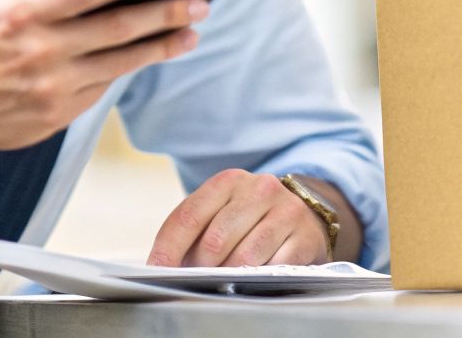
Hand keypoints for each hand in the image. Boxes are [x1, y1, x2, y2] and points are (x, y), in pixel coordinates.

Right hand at [0, 0, 206, 162]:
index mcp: (23, 14)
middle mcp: (41, 51)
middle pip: (117, 28)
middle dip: (165, 13)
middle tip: (199, 3)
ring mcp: (53, 87)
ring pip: (121, 63)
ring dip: (161, 46)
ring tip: (190, 31)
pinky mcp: (59, 114)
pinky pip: (104, 87)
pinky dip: (128, 68)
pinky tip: (149, 54)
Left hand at [146, 169, 328, 267]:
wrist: (303, 214)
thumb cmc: (249, 218)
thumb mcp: (220, 212)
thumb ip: (193, 231)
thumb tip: (164, 265)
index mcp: (228, 181)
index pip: (189, 216)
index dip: (169, 248)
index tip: (157, 270)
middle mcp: (259, 189)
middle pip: (215, 240)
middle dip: (201, 267)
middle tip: (199, 278)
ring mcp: (286, 211)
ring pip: (244, 258)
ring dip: (229, 276)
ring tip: (225, 279)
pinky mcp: (304, 237)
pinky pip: (272, 269)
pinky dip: (257, 280)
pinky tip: (254, 278)